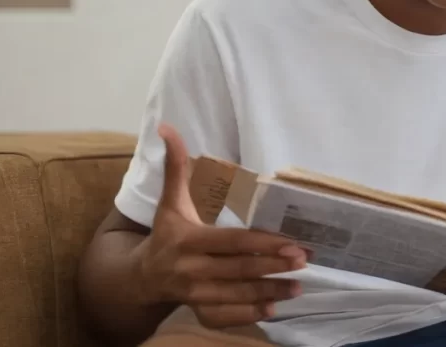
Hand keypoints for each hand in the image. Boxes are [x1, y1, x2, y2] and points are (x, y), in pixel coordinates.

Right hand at [133, 123, 307, 328]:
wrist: (141, 277)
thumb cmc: (165, 233)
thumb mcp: (169, 201)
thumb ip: (175, 165)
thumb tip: (167, 127)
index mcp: (188, 240)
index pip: (231, 243)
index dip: (262, 244)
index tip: (291, 243)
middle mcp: (191, 270)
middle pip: (238, 270)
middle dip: (273, 266)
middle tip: (304, 261)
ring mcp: (195, 295)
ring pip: (236, 295)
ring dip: (270, 292)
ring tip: (299, 286)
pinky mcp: (199, 311)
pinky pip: (226, 317)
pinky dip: (250, 315)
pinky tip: (275, 308)